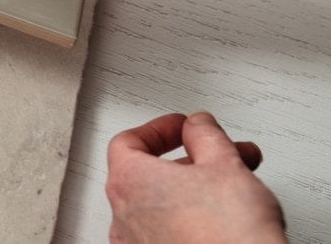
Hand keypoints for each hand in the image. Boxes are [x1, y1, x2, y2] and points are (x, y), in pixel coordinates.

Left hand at [107, 112, 283, 242]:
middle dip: (192, 160)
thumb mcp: (224, 165)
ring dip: (194, 188)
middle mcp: (122, 216)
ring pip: (161, 205)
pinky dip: (188, 218)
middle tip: (222, 155)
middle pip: (149, 173)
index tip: (183, 126)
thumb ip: (205, 134)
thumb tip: (198, 125)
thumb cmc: (229, 235)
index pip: (128, 141)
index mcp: (128, 182)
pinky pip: (167, 231)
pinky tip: (221, 218)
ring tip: (235, 186)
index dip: (160, 129)